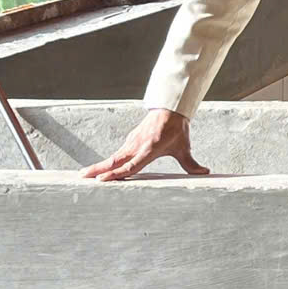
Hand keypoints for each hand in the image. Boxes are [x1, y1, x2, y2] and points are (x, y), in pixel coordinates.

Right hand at [81, 108, 207, 180]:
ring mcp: (131, 143)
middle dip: (98, 170)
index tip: (102, 178)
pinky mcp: (130, 141)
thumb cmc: (177, 130)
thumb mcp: (184, 147)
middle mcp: (136, 147)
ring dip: (99, 166)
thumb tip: (205, 173)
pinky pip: (117, 154)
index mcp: (148, 150)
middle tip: (83, 177)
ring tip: (84, 175)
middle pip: (115, 161)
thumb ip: (191, 163)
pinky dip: (106, 162)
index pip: (131, 165)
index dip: (117, 173)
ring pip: (113, 157)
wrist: (169, 110)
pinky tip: (99, 169)